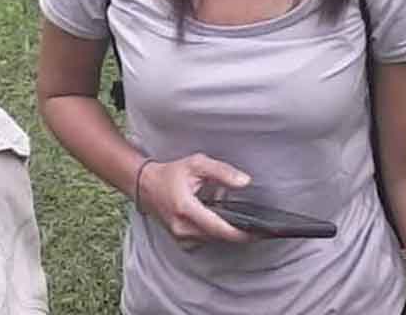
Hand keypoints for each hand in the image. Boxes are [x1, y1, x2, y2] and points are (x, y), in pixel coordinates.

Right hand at [136, 153, 253, 247]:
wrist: (146, 185)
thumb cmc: (171, 173)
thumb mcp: (196, 164)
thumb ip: (221, 172)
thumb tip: (245, 182)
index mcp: (186, 209)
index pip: (221, 229)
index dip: (242, 233)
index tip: (259, 232)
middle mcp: (183, 228)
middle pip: (220, 237)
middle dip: (238, 231)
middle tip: (256, 224)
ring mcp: (181, 237)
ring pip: (214, 240)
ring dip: (226, 231)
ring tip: (235, 217)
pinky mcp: (182, 241)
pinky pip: (206, 240)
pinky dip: (215, 232)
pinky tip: (218, 219)